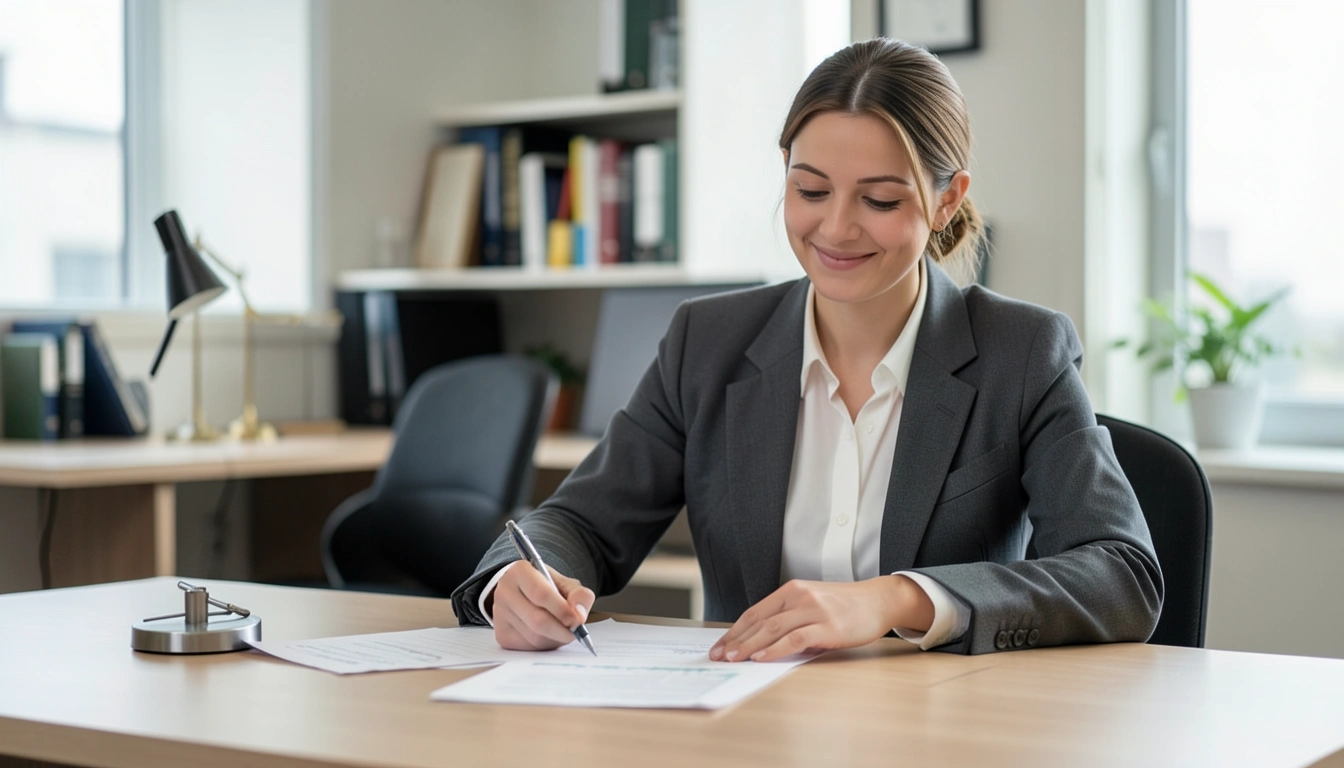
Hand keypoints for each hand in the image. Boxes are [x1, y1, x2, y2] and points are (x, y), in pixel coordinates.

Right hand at [489, 563, 595, 651]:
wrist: (523, 592)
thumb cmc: (546, 586)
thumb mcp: (565, 583)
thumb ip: (579, 594)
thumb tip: (579, 614)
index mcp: (519, 571)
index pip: (541, 594)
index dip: (562, 610)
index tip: (578, 620)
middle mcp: (504, 592)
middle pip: (537, 620)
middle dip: (562, 630)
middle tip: (576, 631)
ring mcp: (499, 614)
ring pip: (534, 637)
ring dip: (555, 639)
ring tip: (563, 630)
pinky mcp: (501, 634)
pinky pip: (528, 647)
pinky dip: (545, 645)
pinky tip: (549, 635)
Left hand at [709, 576, 932, 662]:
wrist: (879, 600)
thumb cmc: (845, 606)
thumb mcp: (812, 605)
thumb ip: (790, 619)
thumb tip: (762, 644)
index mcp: (792, 591)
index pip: (754, 612)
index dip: (734, 630)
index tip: (718, 646)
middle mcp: (799, 597)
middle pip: (759, 621)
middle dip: (735, 640)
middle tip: (718, 656)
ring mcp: (813, 610)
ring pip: (773, 629)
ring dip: (749, 646)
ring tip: (733, 658)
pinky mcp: (828, 626)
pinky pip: (795, 639)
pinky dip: (775, 649)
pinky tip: (761, 657)